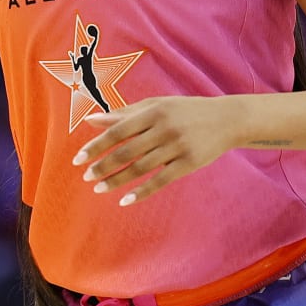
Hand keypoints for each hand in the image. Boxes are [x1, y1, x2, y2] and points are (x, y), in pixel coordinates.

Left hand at [73, 95, 241, 204]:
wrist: (227, 119)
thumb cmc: (185, 111)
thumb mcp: (157, 105)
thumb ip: (125, 113)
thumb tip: (91, 120)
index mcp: (153, 111)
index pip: (117, 130)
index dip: (96, 145)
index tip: (78, 158)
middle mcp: (164, 128)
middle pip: (126, 151)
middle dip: (103, 165)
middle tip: (86, 177)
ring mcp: (177, 146)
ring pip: (140, 167)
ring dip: (117, 180)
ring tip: (99, 188)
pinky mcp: (189, 163)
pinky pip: (160, 180)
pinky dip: (141, 192)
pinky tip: (125, 200)